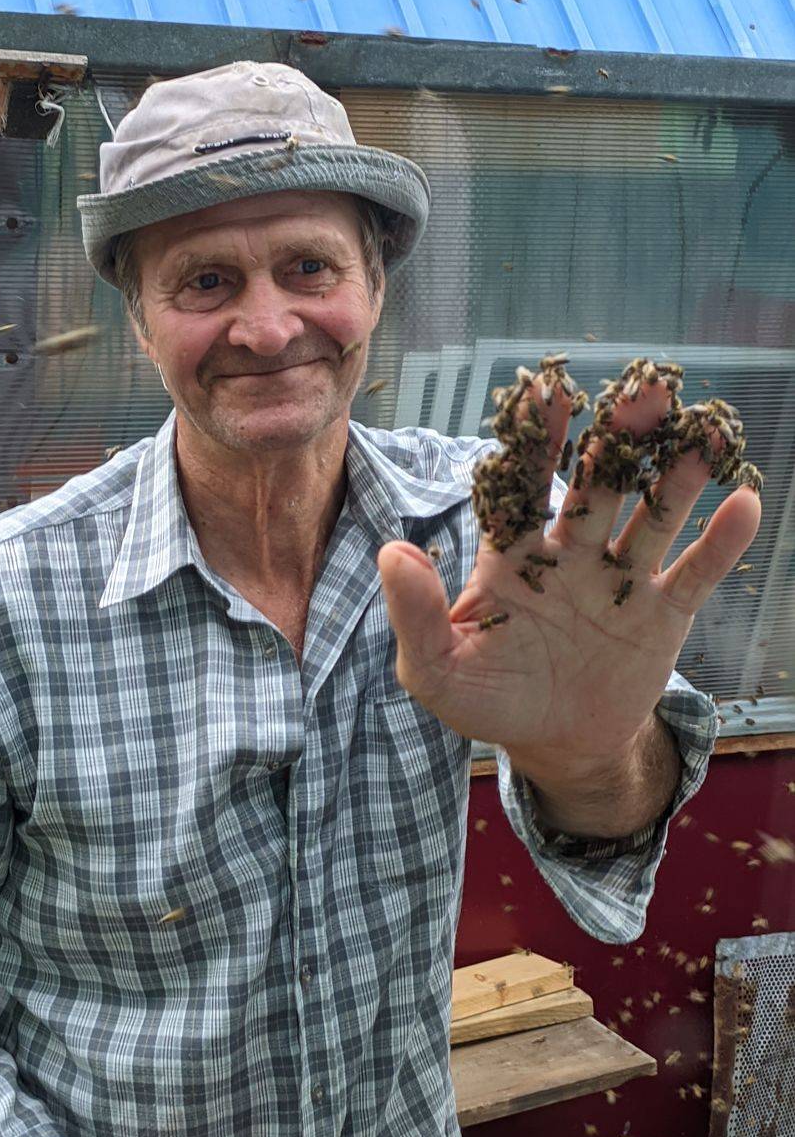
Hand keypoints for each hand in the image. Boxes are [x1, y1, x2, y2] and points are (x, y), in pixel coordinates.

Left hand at [377, 358, 760, 787]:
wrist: (554, 745)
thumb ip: (414, 613)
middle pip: (599, 485)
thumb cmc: (488, 698)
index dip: (534, 440)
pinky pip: (695, 573)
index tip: (544, 392)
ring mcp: (621, 579)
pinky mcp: (662, 614)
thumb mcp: (435, 668)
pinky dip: (722, 542)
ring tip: (706, 432)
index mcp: (514, 555)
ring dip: (679, 477)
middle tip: (644, 392)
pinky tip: (744, 503)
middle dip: (619, 440)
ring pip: (654, 516)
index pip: (523, 485)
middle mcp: (571, 552)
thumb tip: (392, 552)